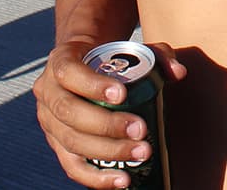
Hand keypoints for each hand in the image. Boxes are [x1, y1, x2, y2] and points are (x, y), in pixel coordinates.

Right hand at [34, 40, 185, 188]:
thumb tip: (178, 73)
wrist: (85, 67)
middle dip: (106, 124)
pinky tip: (123, 179)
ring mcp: (50, 122)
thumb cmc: (111, 58)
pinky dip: (97, 177)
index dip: (92, 85)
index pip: (68, 72)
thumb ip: (158, 55)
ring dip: (107, 151)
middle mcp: (49, 93)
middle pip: (69, 112)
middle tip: (140, 129)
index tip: (121, 94)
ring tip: (141, 152)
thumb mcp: (132, 49)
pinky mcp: (58, 145)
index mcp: (60, 61)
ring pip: (71, 141)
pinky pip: (72, 166)